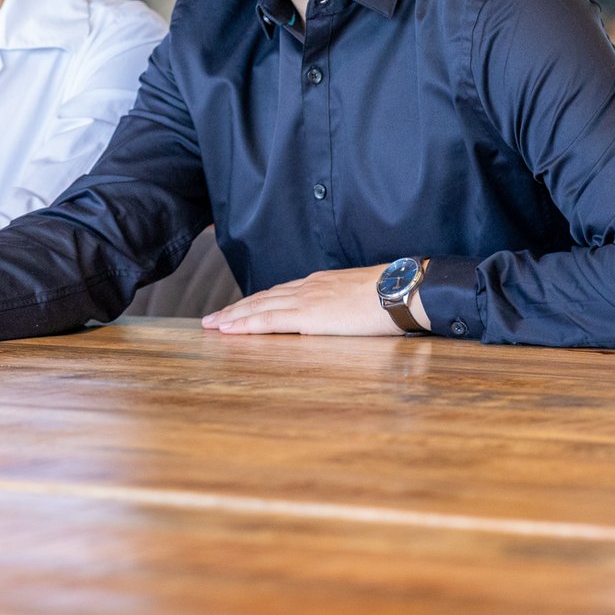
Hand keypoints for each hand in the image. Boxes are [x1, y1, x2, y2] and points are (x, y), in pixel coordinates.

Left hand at [201, 264, 423, 335]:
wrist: (403, 290)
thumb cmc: (392, 296)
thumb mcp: (362, 298)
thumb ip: (345, 305)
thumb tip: (342, 315)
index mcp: (321, 284)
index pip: (279, 293)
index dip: (256, 302)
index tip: (237, 310)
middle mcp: (308, 288)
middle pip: (262, 298)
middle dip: (235, 309)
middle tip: (211, 320)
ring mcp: (306, 299)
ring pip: (259, 307)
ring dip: (233, 317)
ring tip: (212, 326)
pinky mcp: (309, 315)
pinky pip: (269, 319)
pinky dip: (245, 324)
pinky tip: (229, 330)